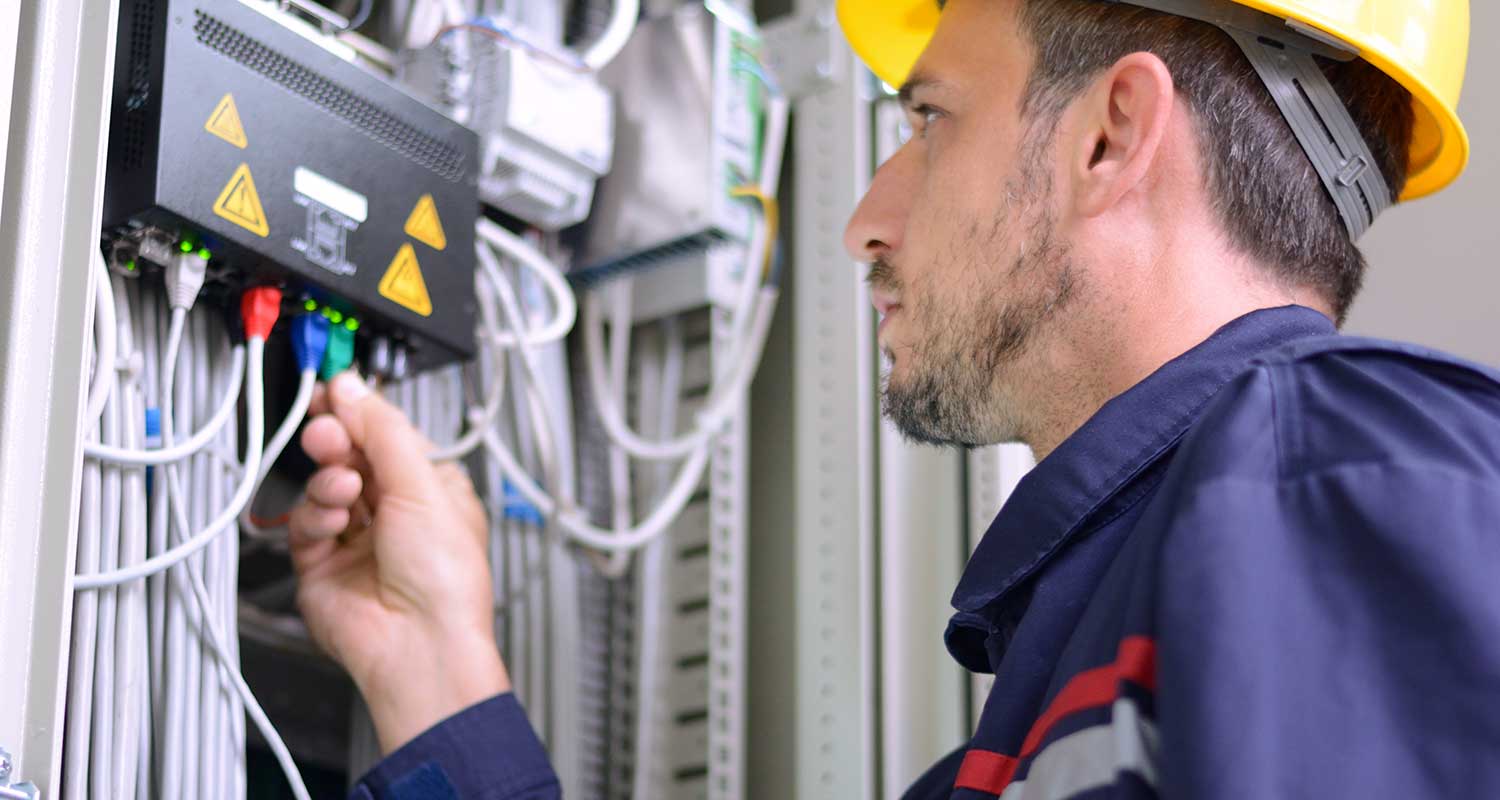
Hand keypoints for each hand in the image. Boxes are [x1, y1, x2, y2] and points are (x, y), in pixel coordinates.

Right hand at [288, 372, 508, 753]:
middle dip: (337, 440)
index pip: (388, 437)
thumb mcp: (423, 484)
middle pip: (351, 458)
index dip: (361, 415)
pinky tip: (334, 520)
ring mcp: (357, 539)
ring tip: (343, 487)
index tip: (334, 393)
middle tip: (327, 431)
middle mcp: (395, 512)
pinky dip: (315, 515)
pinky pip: (306, 523)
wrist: (419, 644)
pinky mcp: (322, 564)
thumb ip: (382, 430)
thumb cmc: (445, 579)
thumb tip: (353, 387)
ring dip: (329, 480)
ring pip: (325, 486)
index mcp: (432, 490)